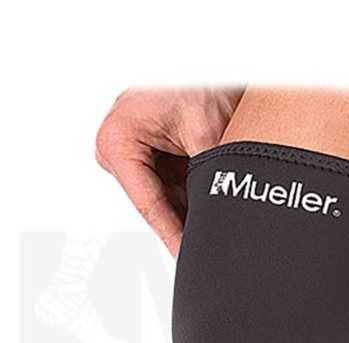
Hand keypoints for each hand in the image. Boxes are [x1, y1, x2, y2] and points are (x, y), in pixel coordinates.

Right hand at [95, 87, 243, 257]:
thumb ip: (205, 181)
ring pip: (167, 200)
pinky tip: (211, 215)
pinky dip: (194, 200)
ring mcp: (135, 155)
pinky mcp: (153, 157)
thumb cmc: (201, 82)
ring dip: (191, 214)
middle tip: (206, 255)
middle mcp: (120, 149)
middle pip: (156, 204)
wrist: (217, 65)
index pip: (149, 204)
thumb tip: (214, 223)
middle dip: (184, 227)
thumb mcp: (206, 135)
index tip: (188, 259)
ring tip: (215, 235)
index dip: (173, 235)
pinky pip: (174, 189)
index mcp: (118, 141)